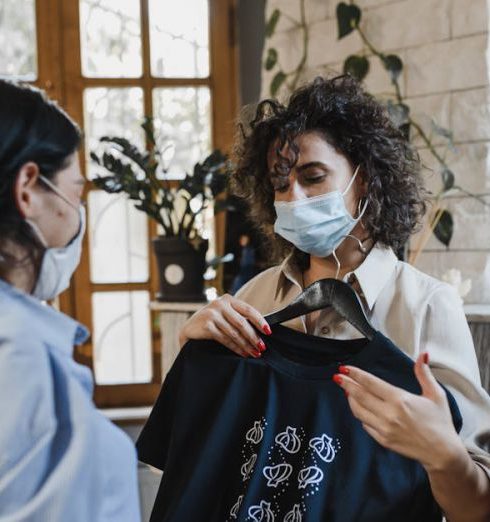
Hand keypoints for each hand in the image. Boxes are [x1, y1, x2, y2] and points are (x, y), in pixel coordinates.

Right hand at [178, 294, 270, 357]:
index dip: (260, 321)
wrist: (190, 329)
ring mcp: (212, 313)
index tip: (268, 332)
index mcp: (228, 299)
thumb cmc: (212, 323)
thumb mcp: (225, 315)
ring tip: (254, 353)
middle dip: (254, 337)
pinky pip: (225, 339)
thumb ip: (239, 318)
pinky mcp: (206, 324)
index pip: (248, 309)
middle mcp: (220, 304)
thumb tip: (260, 331)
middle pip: (242, 323)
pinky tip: (242, 353)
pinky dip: (235, 347)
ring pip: (234, 332)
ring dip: (246, 345)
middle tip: (262, 347)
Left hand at [332, 353, 465, 470]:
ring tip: (347, 390)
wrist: (442, 453)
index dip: (355, 374)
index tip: (344, 368)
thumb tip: (423, 354)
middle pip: (359, 395)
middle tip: (337, 376)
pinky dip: (360, 414)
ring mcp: (384, 429)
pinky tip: (360, 407)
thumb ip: (424, 373)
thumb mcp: (435, 394)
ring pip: (358, 411)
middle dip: (346, 384)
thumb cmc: (440, 422)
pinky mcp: (383, 440)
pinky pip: (365, 424)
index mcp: (400, 400)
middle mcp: (388, 414)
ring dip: (350, 399)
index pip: (370, 383)